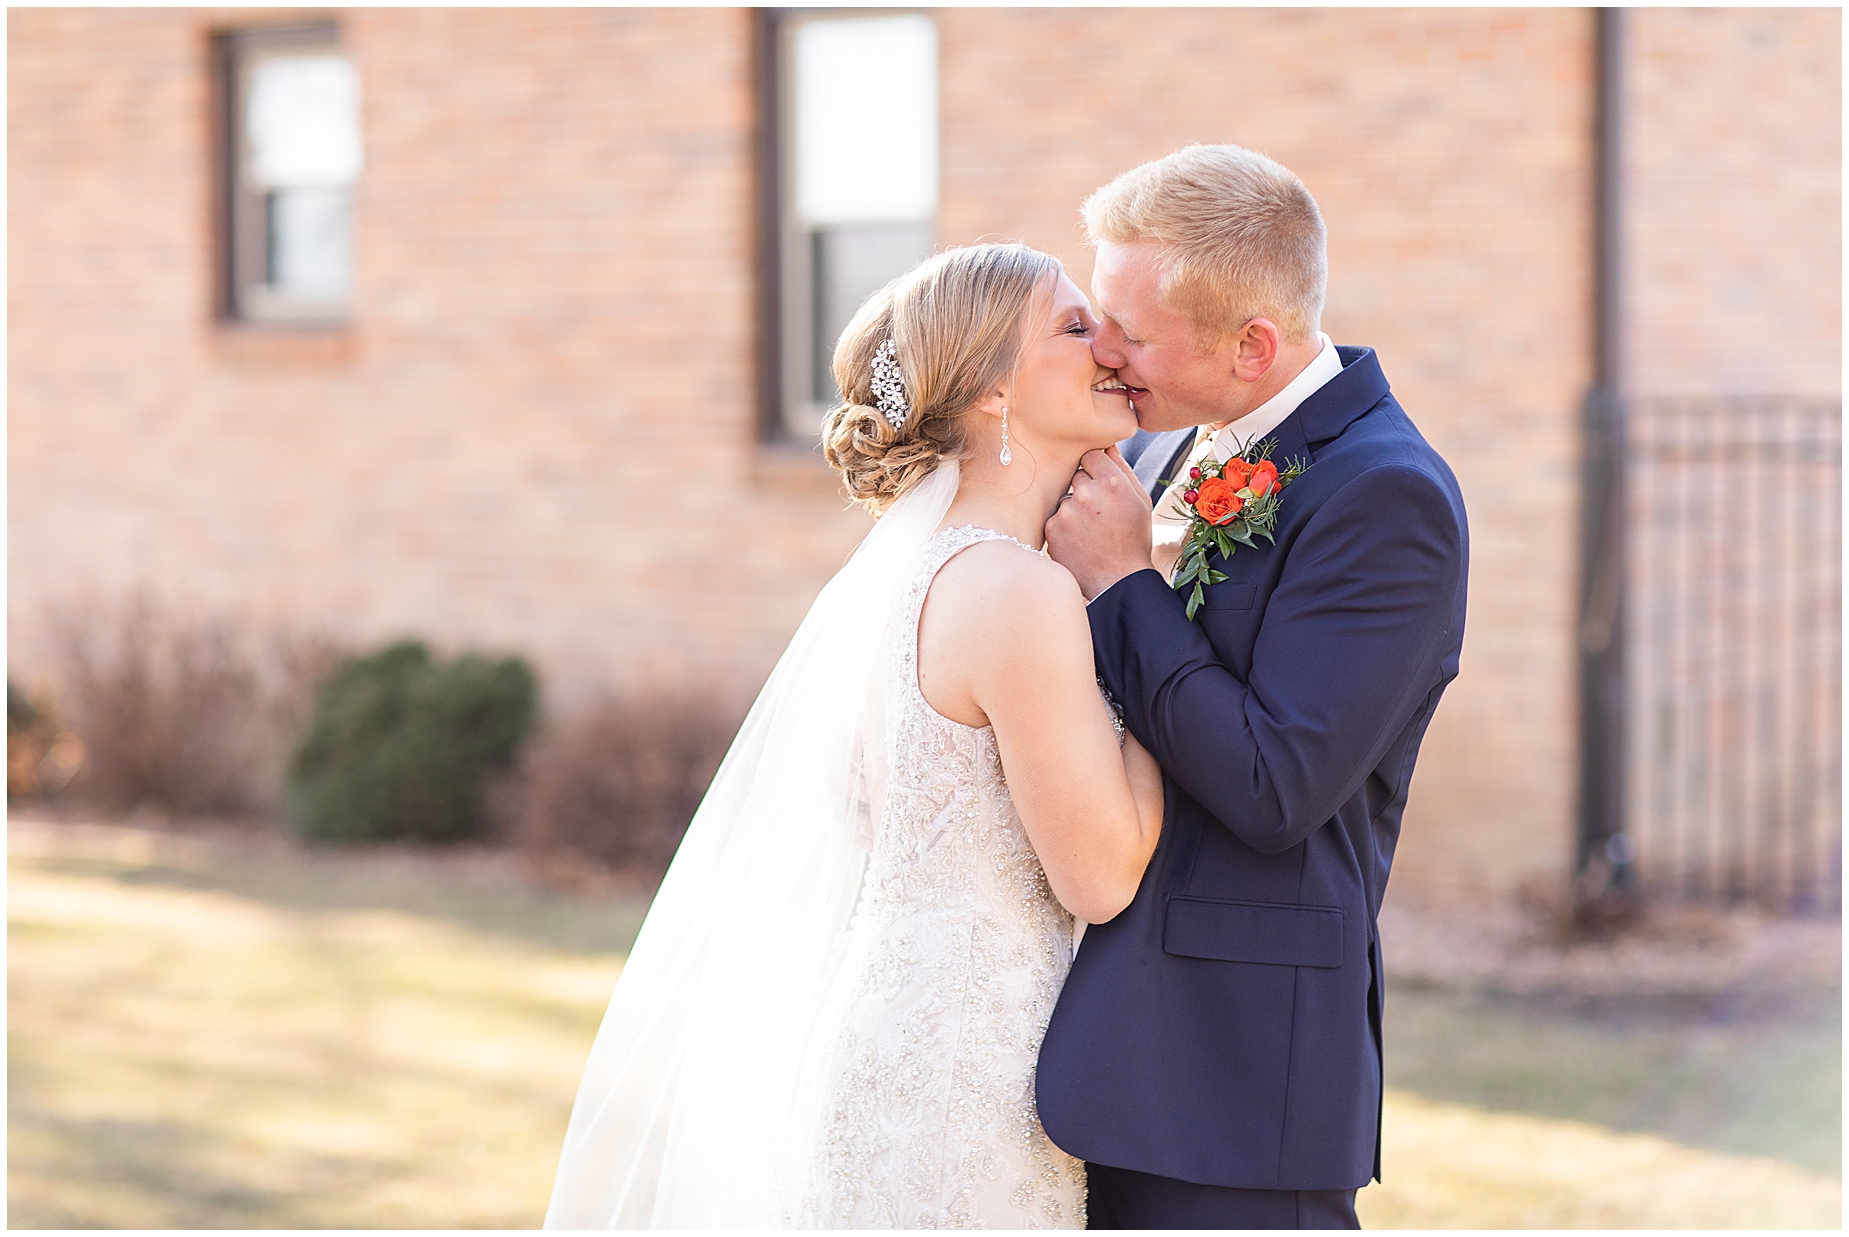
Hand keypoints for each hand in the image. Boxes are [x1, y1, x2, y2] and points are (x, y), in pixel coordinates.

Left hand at [1045, 446, 1156, 600]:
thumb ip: (1123, 469)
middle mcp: (1087, 492)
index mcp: (1112, 482)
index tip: (1103, 487)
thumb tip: (1107, 445)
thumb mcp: (1140, 501)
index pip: (1090, 456)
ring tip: (1091, 532)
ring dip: (1074, 509)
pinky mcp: (1051, 529)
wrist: (1118, 581)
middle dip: (1086, 490)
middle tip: (1100, 515)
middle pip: (1076, 476)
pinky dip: (1063, 526)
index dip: (1097, 471)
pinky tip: (1079, 541)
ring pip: (1065, 497)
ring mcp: (1066, 511)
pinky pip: (1055, 516)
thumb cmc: (1134, 540)